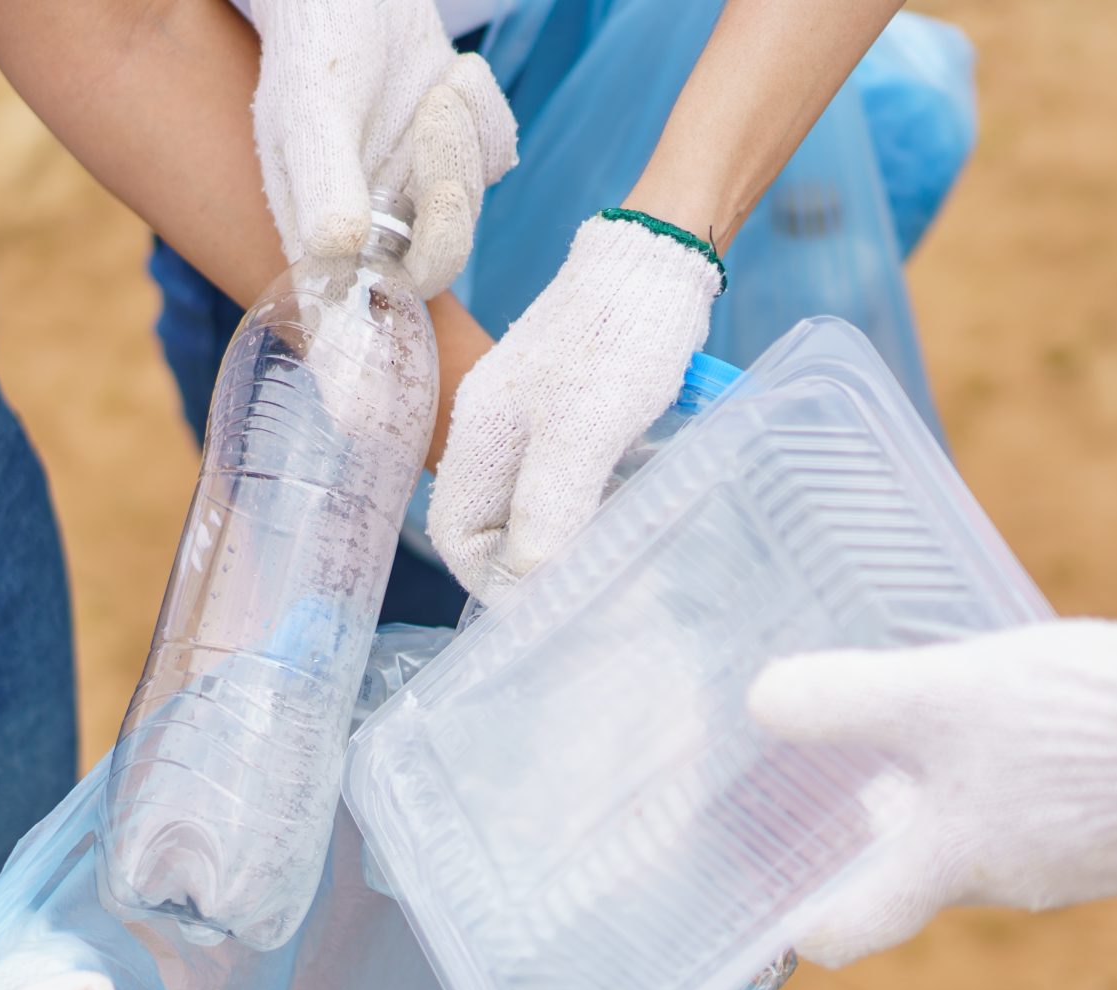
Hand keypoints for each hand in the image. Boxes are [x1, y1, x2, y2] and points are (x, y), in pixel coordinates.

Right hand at [251, 0, 517, 299]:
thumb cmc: (316, 48)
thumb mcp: (312, 112)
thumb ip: (323, 182)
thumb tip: (337, 248)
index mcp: (323, 232)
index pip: (365, 303)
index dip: (405, 294)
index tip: (434, 222)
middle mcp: (372, 228)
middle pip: (438, 259)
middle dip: (450, 188)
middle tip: (438, 115)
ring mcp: (418, 199)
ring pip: (471, 205)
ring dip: (464, 137)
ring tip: (440, 85)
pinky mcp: (457, 163)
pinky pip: (496, 159)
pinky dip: (484, 113)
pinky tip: (454, 75)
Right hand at [430, 215, 722, 598]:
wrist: (657, 257)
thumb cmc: (621, 337)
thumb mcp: (584, 430)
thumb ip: (551, 505)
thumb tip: (531, 579)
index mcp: (479, 433)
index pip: (459, 535)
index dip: (496, 581)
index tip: (552, 605)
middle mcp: (493, 430)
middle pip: (495, 527)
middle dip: (534, 571)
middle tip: (593, 595)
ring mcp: (529, 420)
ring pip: (531, 507)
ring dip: (564, 544)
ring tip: (612, 568)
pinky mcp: (568, 412)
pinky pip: (563, 481)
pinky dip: (587, 512)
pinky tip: (622, 521)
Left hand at [746, 621, 1116, 966]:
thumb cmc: (1071, 716)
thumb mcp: (940, 691)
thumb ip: (848, 699)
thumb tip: (762, 702)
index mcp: (951, 864)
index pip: (858, 927)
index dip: (815, 925)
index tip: (791, 917)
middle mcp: (1013, 888)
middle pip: (931, 875)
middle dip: (902, 836)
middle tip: (875, 781)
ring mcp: (1081, 874)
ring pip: (1000, 847)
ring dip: (977, 807)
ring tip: (967, 741)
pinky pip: (1062, 830)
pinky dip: (1040, 796)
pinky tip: (1048, 740)